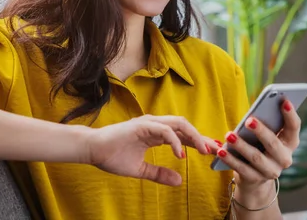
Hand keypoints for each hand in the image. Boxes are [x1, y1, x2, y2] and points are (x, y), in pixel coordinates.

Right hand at [84, 114, 212, 185]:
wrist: (92, 149)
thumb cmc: (112, 157)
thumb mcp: (140, 169)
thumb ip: (159, 174)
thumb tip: (178, 182)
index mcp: (155, 133)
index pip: (182, 134)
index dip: (197, 141)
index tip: (212, 151)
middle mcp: (155, 125)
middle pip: (185, 126)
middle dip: (200, 137)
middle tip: (214, 150)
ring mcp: (149, 123)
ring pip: (178, 124)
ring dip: (193, 136)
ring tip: (203, 150)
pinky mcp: (142, 126)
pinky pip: (164, 130)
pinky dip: (174, 141)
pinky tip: (180, 155)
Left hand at [216, 100, 300, 190]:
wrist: (255, 177)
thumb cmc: (260, 146)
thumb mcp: (266, 135)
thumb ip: (264, 123)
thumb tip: (252, 114)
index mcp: (290, 142)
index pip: (294, 127)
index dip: (291, 115)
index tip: (284, 101)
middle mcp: (284, 159)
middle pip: (273, 143)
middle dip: (261, 131)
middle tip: (249, 120)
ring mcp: (271, 171)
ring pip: (256, 157)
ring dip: (241, 145)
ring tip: (229, 135)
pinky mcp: (255, 179)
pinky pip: (242, 168)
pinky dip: (230, 159)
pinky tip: (221, 151)